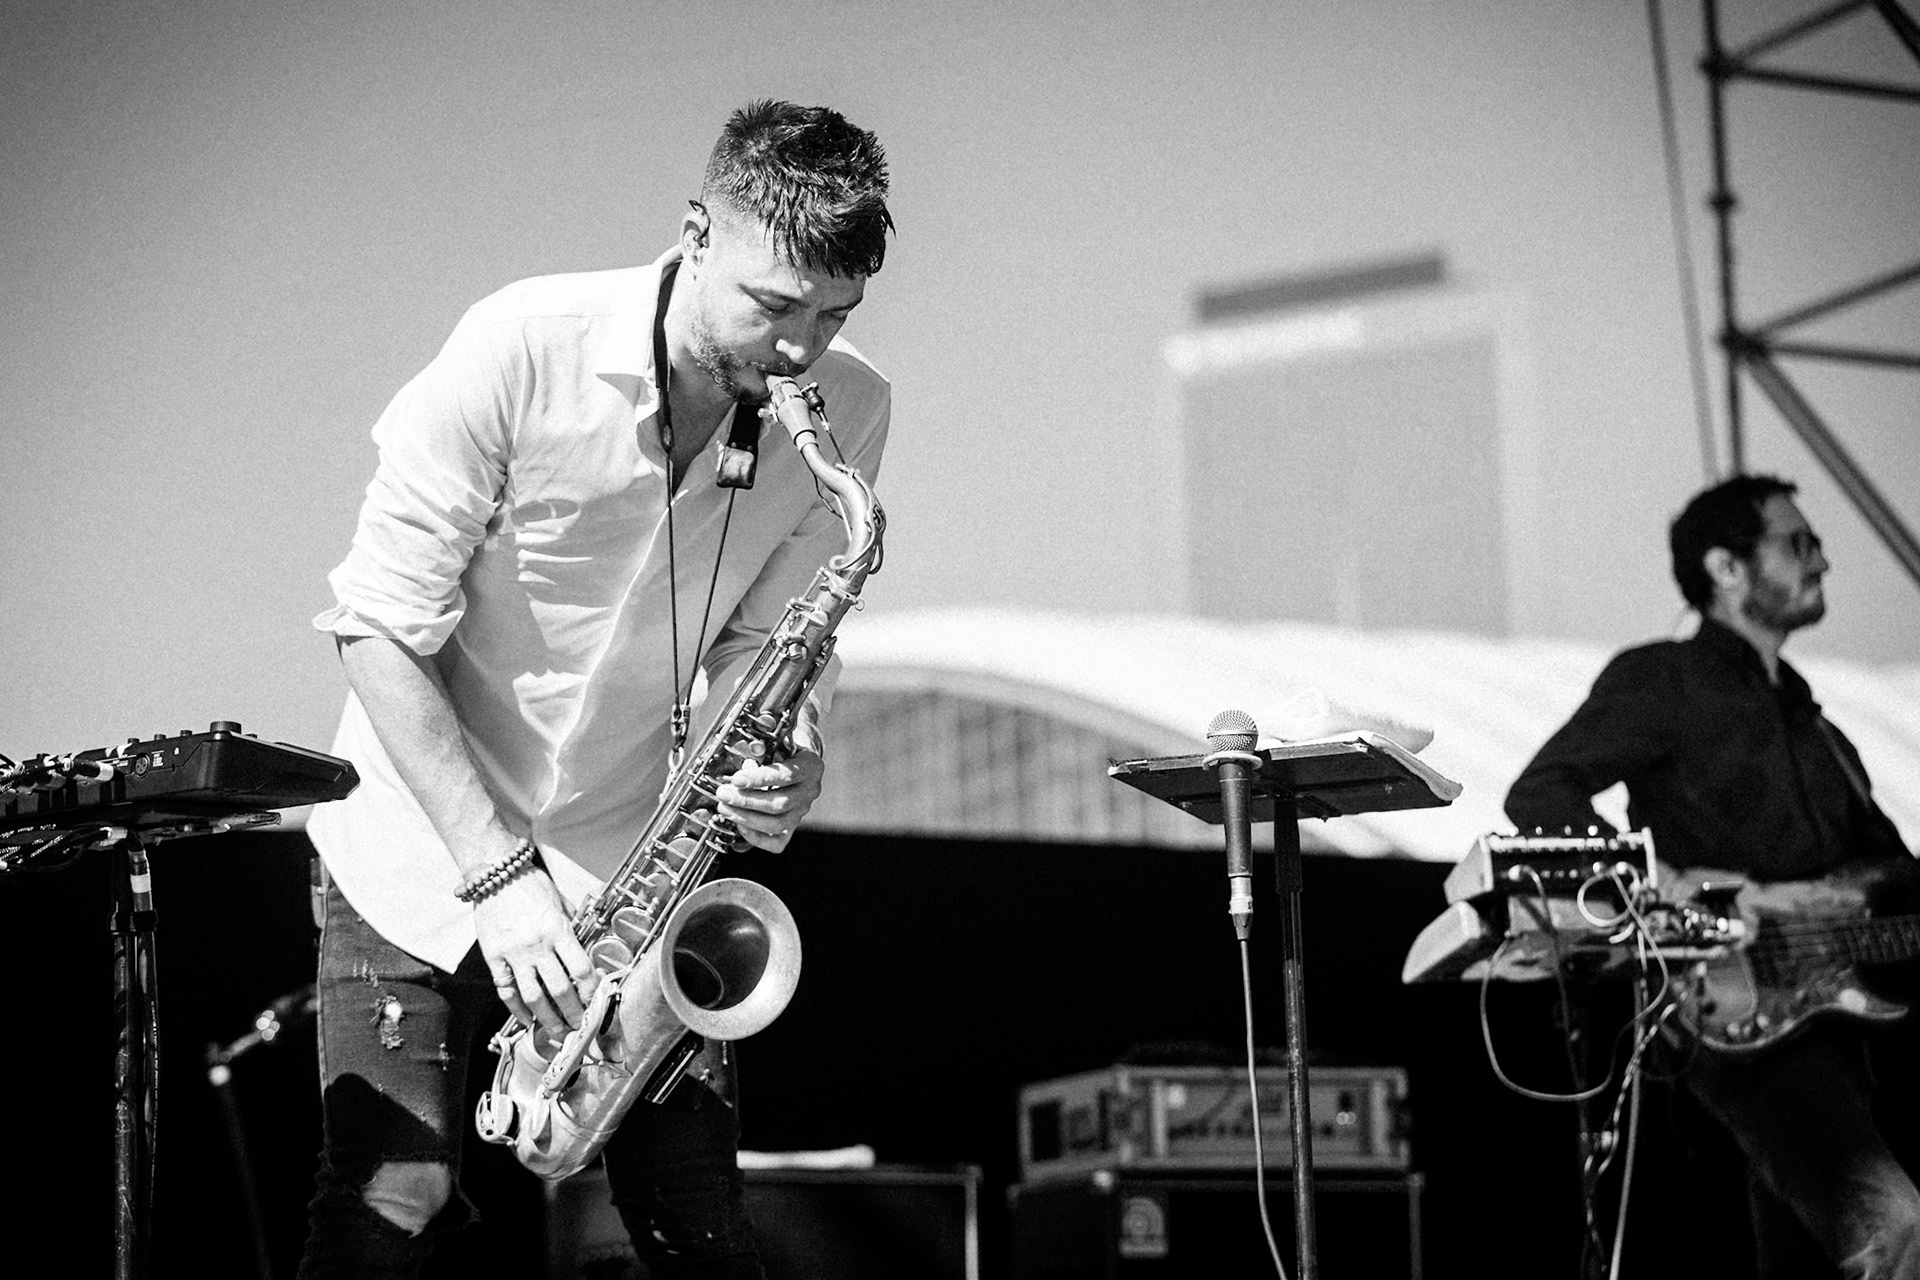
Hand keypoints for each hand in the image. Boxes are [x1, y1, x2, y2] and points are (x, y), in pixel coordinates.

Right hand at [473, 870, 598, 1029]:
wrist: (495, 872)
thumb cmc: (530, 884)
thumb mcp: (561, 902)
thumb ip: (572, 926)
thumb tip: (585, 949)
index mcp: (558, 929)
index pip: (581, 970)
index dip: (591, 993)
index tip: (595, 1005)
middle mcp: (538, 945)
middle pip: (560, 990)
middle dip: (573, 1015)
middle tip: (579, 1029)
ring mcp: (514, 953)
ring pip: (534, 998)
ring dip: (548, 1020)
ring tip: (557, 1033)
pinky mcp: (494, 957)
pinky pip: (507, 991)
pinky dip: (517, 1010)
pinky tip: (527, 1020)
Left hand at [715, 744, 824, 852]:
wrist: (793, 760)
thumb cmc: (780, 749)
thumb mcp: (772, 742)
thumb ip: (759, 751)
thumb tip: (745, 764)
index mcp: (811, 766)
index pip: (787, 776)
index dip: (761, 779)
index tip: (737, 779)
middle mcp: (810, 791)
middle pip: (780, 804)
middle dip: (747, 801)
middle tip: (724, 794)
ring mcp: (802, 812)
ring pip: (778, 824)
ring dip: (747, 818)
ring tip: (725, 808)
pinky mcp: (792, 827)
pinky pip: (777, 842)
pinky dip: (756, 838)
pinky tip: (740, 827)